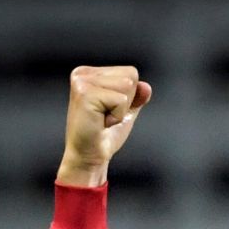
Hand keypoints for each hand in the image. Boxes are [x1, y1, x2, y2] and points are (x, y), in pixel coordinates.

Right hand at [56, 65, 151, 186]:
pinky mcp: (85, 94)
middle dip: (126, 102)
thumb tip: (146, 86)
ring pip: (127, 86)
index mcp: (89, 73)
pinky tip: (101, 123)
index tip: (109, 110)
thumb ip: (136, 96)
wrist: (89, 156)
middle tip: (106, 117)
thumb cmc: (104, 134)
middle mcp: (82, 73)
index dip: (129, 97)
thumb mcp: (125, 111)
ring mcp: (82, 82)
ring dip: (121, 110)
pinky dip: (117, 116)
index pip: (130, 72)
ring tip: (103, 119)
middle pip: (130, 76)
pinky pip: (121, 100)